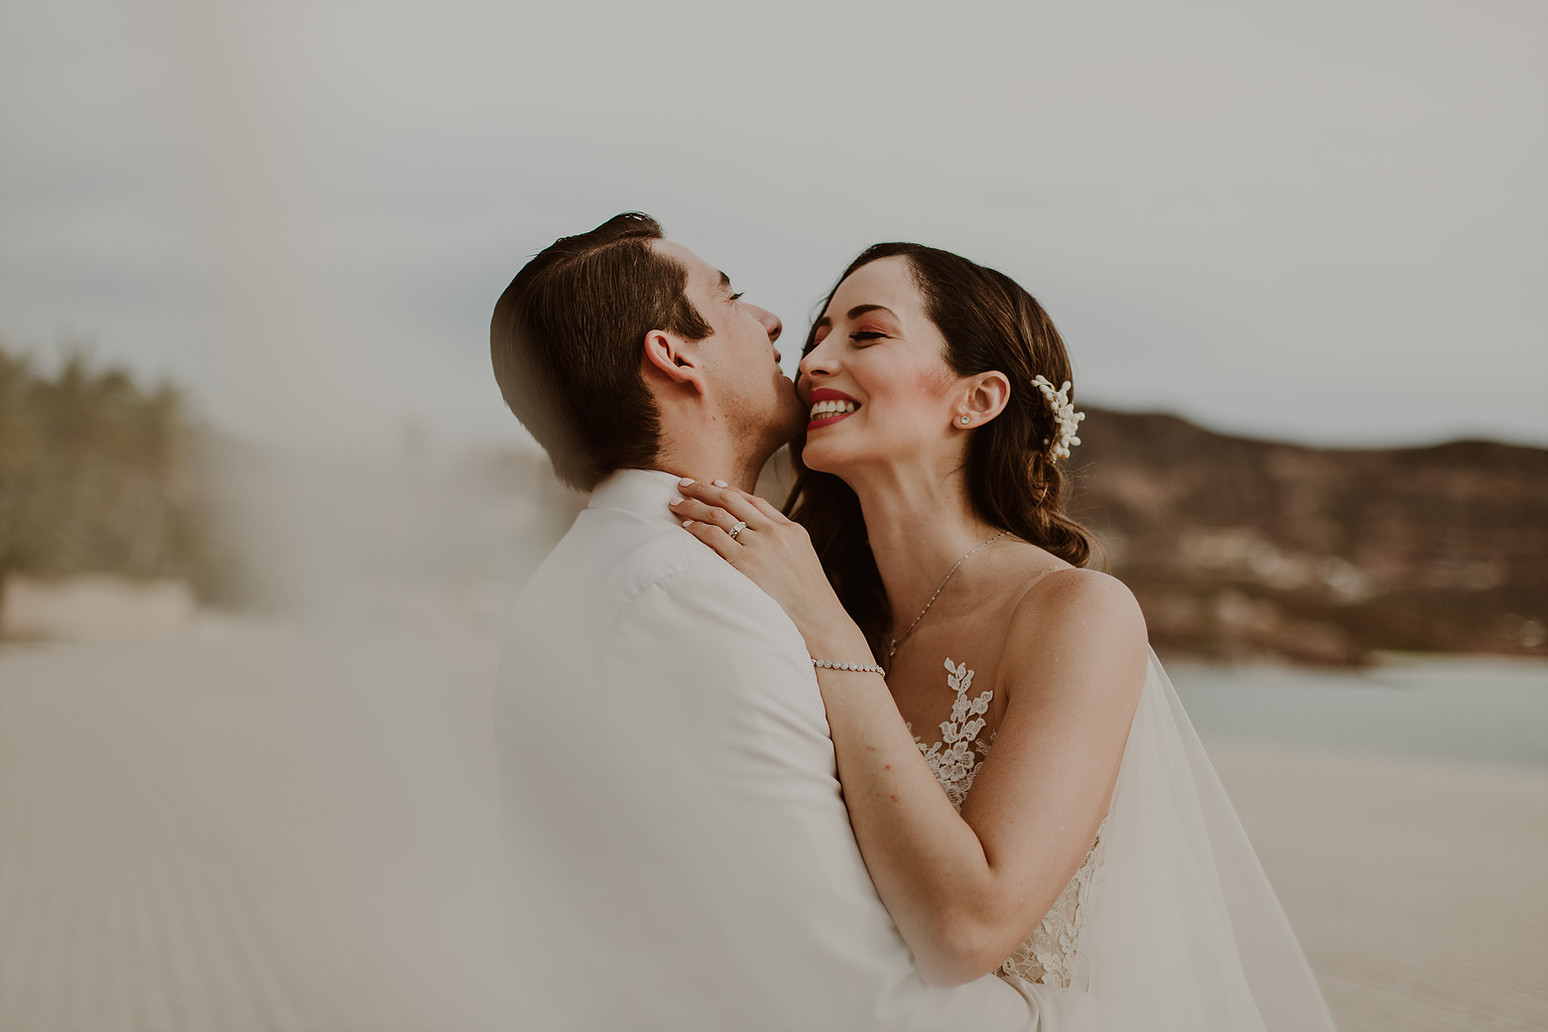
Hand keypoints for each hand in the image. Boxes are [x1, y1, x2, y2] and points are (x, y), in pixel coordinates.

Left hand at [669, 479, 848, 639]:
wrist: (817, 620)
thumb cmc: (808, 600)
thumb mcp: (802, 561)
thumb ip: (782, 545)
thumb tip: (759, 540)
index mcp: (791, 530)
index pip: (755, 501)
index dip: (731, 490)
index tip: (714, 484)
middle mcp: (774, 533)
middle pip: (732, 501)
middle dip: (704, 489)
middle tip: (684, 484)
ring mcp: (759, 547)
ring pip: (718, 515)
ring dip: (694, 506)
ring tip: (676, 503)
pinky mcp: (744, 564)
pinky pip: (714, 538)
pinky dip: (697, 529)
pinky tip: (686, 526)